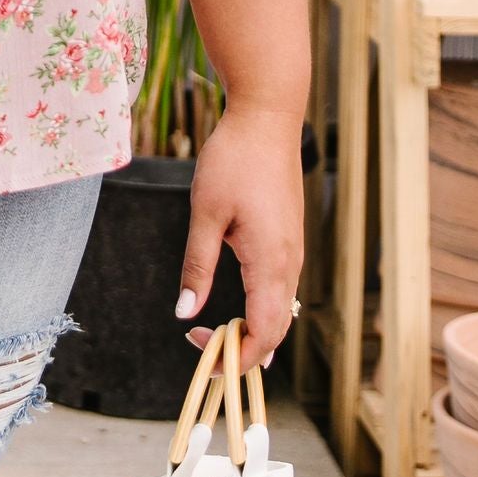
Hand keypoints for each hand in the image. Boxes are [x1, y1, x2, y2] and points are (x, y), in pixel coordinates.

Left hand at [175, 104, 304, 367]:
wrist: (267, 119)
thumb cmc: (234, 160)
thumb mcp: (205, 213)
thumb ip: (197, 266)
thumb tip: (184, 313)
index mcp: (270, 261)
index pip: (265, 331)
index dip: (238, 356)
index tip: (204, 357)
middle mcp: (290, 262)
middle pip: (277, 329)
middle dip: (243, 350)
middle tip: (201, 349)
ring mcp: (293, 251)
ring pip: (281, 311)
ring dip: (252, 331)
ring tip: (213, 334)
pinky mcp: (289, 240)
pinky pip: (281, 290)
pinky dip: (261, 309)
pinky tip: (236, 308)